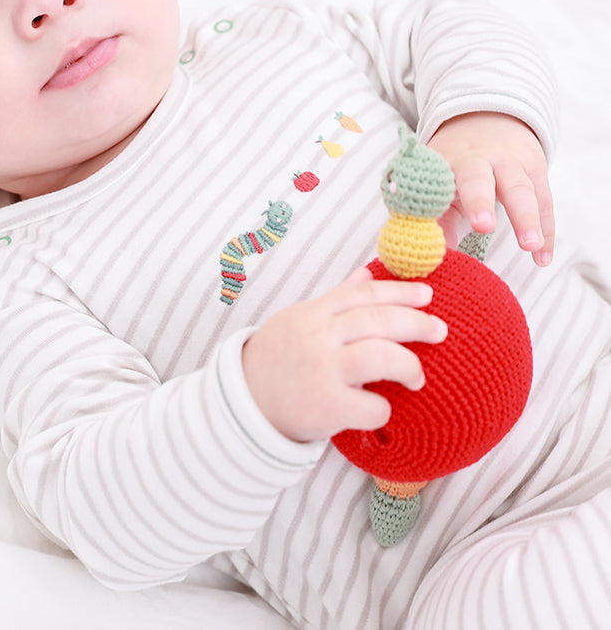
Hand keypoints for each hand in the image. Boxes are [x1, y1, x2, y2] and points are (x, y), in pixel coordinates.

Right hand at [241, 269, 446, 441]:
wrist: (244, 401)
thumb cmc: (278, 359)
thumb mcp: (299, 319)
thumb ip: (335, 299)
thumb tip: (366, 273)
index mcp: (313, 313)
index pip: (362, 294)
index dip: (398, 291)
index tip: (427, 295)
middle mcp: (318, 337)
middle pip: (379, 320)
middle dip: (416, 323)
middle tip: (439, 330)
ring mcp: (322, 370)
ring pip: (382, 356)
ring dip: (409, 366)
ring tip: (417, 377)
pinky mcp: (327, 406)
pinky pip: (373, 405)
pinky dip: (383, 408)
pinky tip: (380, 409)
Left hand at [426, 112, 553, 265]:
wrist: (488, 120)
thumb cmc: (456, 160)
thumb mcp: (440, 180)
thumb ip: (436, 215)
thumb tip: (432, 252)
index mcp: (449, 161)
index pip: (441, 180)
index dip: (439, 199)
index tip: (435, 222)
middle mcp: (479, 160)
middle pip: (481, 179)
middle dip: (481, 202)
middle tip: (483, 227)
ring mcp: (511, 165)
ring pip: (521, 190)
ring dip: (526, 218)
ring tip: (530, 246)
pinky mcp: (536, 173)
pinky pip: (544, 203)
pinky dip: (545, 231)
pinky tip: (542, 258)